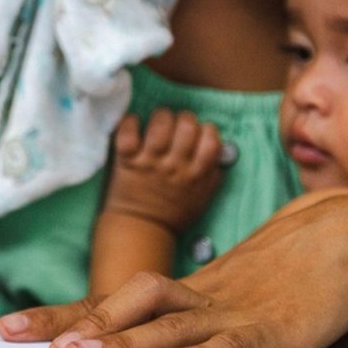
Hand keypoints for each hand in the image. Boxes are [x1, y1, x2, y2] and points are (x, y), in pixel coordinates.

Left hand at [0, 195, 347, 347]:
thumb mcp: (222, 302)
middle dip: (76, 324)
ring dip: (123, 340)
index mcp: (180, 293)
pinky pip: (232, 346)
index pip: (107, 303)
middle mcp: (195, 297)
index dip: (57, 314)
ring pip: (168, 322)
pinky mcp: (272, 331)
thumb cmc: (281, 276)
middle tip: (32, 344)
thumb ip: (180, 321)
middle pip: (124, 304)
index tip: (9, 328)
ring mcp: (232, 312)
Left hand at [103, 109, 222, 233]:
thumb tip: (220, 153)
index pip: (211, 141)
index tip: (199, 132)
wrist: (141, 230)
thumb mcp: (203, 199)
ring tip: (158, 121)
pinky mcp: (127, 162)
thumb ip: (212, 176)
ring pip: (159, 126)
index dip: (207, 130)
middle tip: (177, 124)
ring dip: (160, 117)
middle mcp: (175, 167)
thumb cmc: (173, 214)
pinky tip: (134, 123)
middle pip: (187, 126)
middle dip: (184, 118)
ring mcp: (150, 163)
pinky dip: (130, 123)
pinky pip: (128, 134)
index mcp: (196, 175)